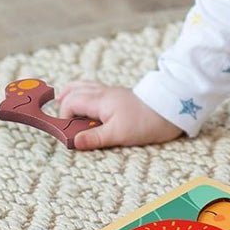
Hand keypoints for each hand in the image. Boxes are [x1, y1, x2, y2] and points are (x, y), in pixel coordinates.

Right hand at [56, 81, 182, 149]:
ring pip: (84, 87)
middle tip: (58, 116)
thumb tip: (72, 143)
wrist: (171, 110)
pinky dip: (85, 96)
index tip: (66, 133)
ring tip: (65, 106)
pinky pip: (95, 91)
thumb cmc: (146, 122)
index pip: (70, 103)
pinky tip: (88, 108)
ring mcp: (111, 93)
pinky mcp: (119, 97)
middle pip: (74, 90)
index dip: (63, 117)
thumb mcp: (119, 134)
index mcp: (100, 100)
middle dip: (63, 102)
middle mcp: (103, 93)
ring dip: (73, 96)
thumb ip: (94, 138)